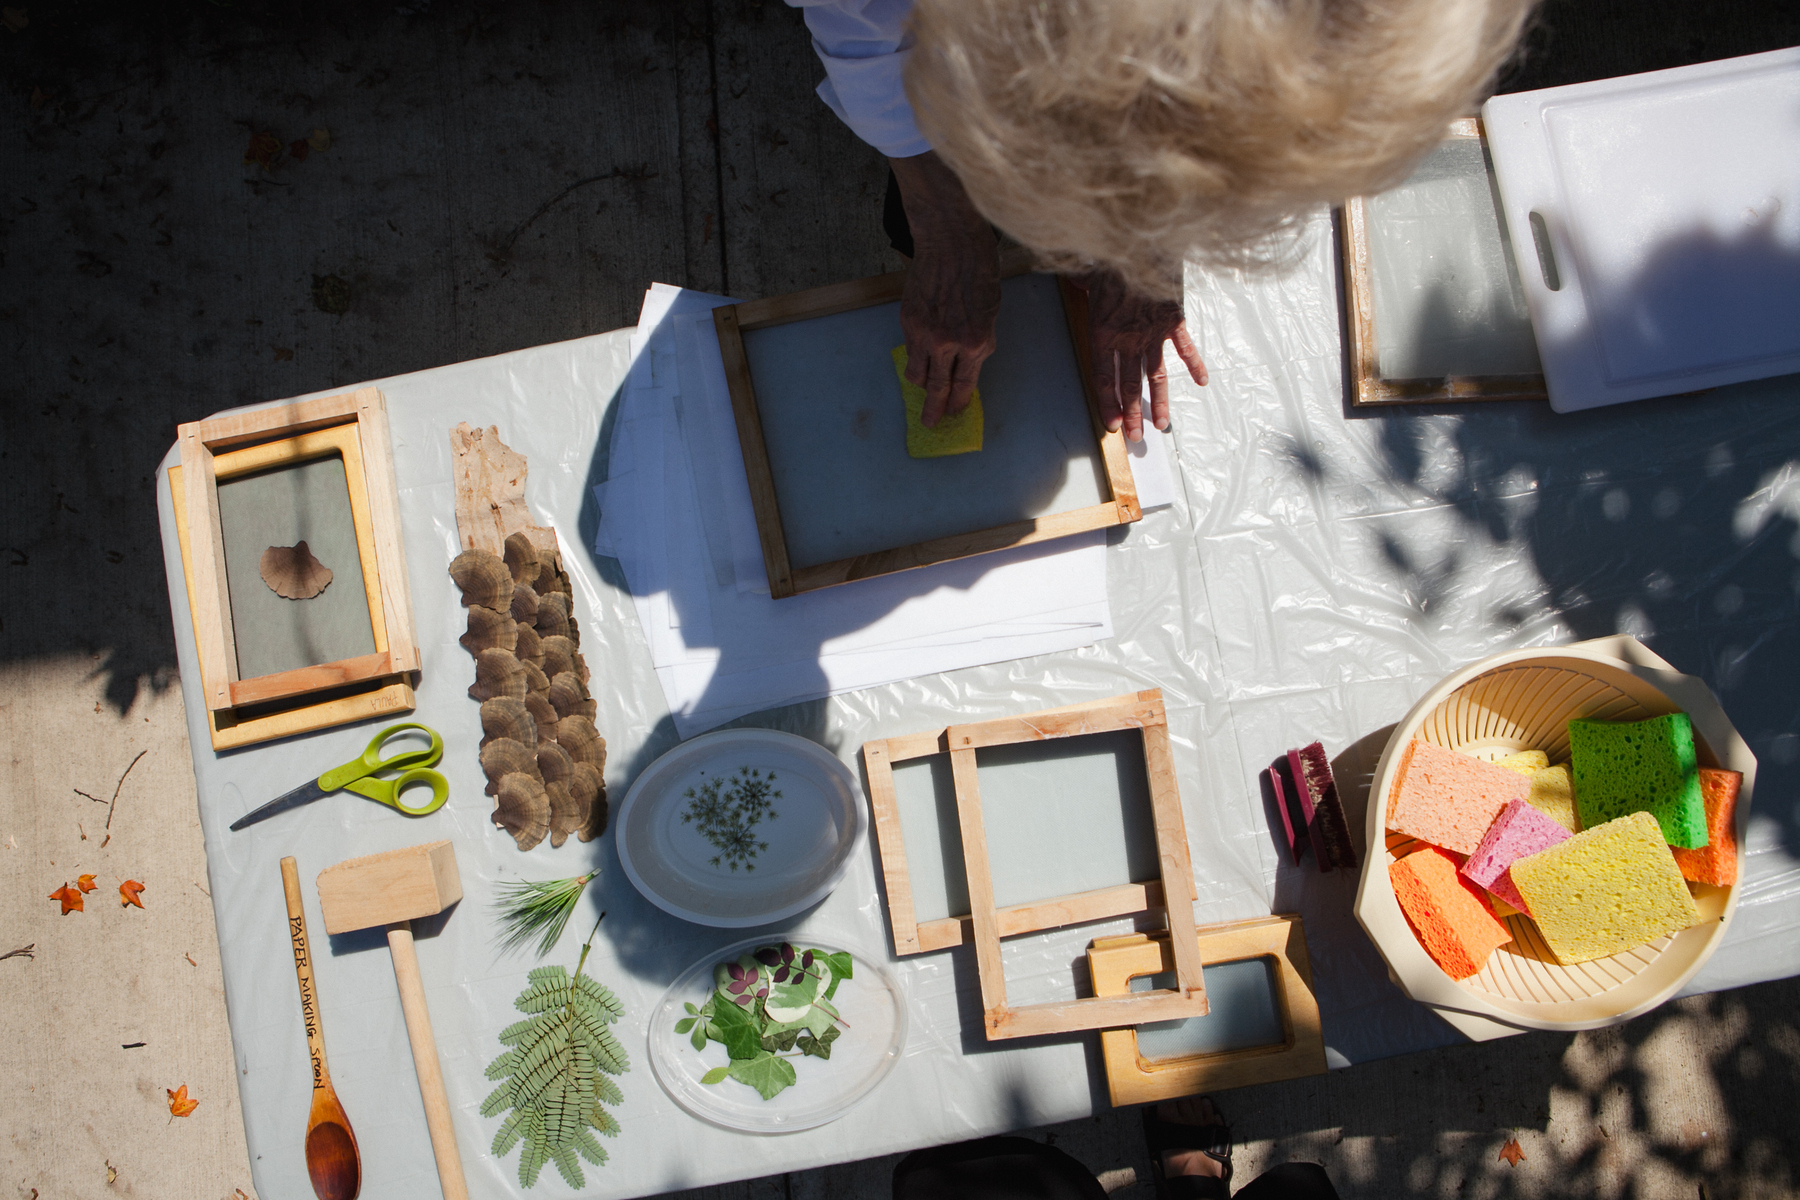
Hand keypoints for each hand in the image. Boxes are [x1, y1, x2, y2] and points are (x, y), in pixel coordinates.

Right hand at [890, 152, 1000, 426]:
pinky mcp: (908, 322)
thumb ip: (976, 343)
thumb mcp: (989, 314)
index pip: (965, 385)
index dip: (958, 402)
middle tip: (929, 424)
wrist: (954, 245)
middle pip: (938, 389)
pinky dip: (914, 355)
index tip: (953, 412)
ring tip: (924, 381)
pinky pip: (909, 351)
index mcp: (977, 343)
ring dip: (921, 381)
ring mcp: (926, 334)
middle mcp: (950, 344)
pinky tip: (921, 349)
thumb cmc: (979, 275)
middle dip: (934, 411)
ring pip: (917, 374)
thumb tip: (964, 367)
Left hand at [1075, 269, 1207, 441]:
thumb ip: (1079, 284)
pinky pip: (1185, 347)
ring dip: (1160, 401)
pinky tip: (1201, 382)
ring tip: (1162, 425)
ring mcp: (1153, 331)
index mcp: (1102, 331)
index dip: (1107, 403)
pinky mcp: (1174, 319)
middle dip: (1132, 414)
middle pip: (1129, 384)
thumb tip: (1073, 283)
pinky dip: (1194, 364)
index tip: (1111, 425)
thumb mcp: (1085, 272)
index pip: (1102, 377)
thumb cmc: (1111, 255)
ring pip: (1156, 374)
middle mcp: (1128, 338)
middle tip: (1136, 438)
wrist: (1143, 239)